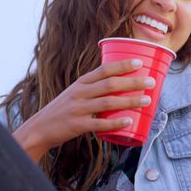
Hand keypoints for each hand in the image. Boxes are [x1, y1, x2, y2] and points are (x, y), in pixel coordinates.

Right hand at [13, 59, 154, 161]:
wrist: (38, 129)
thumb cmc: (62, 110)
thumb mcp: (75, 93)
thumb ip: (94, 88)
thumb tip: (121, 84)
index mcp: (81, 83)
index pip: (104, 69)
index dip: (122, 65)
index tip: (140, 62)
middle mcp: (80, 93)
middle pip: (110, 84)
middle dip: (133, 82)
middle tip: (151, 82)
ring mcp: (78, 109)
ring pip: (108, 102)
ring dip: (129, 100)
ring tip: (146, 101)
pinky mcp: (77, 125)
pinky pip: (99, 123)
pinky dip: (115, 122)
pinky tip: (128, 121)